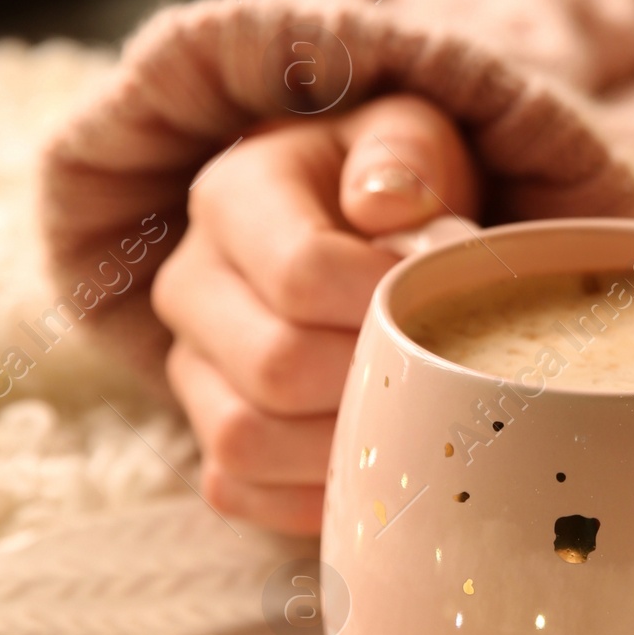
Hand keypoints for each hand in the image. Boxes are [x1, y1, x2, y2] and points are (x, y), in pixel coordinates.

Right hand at [153, 96, 478, 533]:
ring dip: (343, 446)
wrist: (363, 236)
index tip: (443, 297)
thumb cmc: (394, 187)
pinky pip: (240, 491)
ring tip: (410, 417)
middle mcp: (190, 284)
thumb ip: (403, 154)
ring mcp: (190, 368)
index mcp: (232, 197)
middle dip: (373, 378)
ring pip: (244, 442)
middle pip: (274, 367)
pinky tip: (372, 462)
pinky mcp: (205, 436)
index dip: (386, 302)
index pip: (302, 273)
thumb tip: (389, 204)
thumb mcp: (409, 138)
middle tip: (439, 369)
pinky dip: (310, 495)